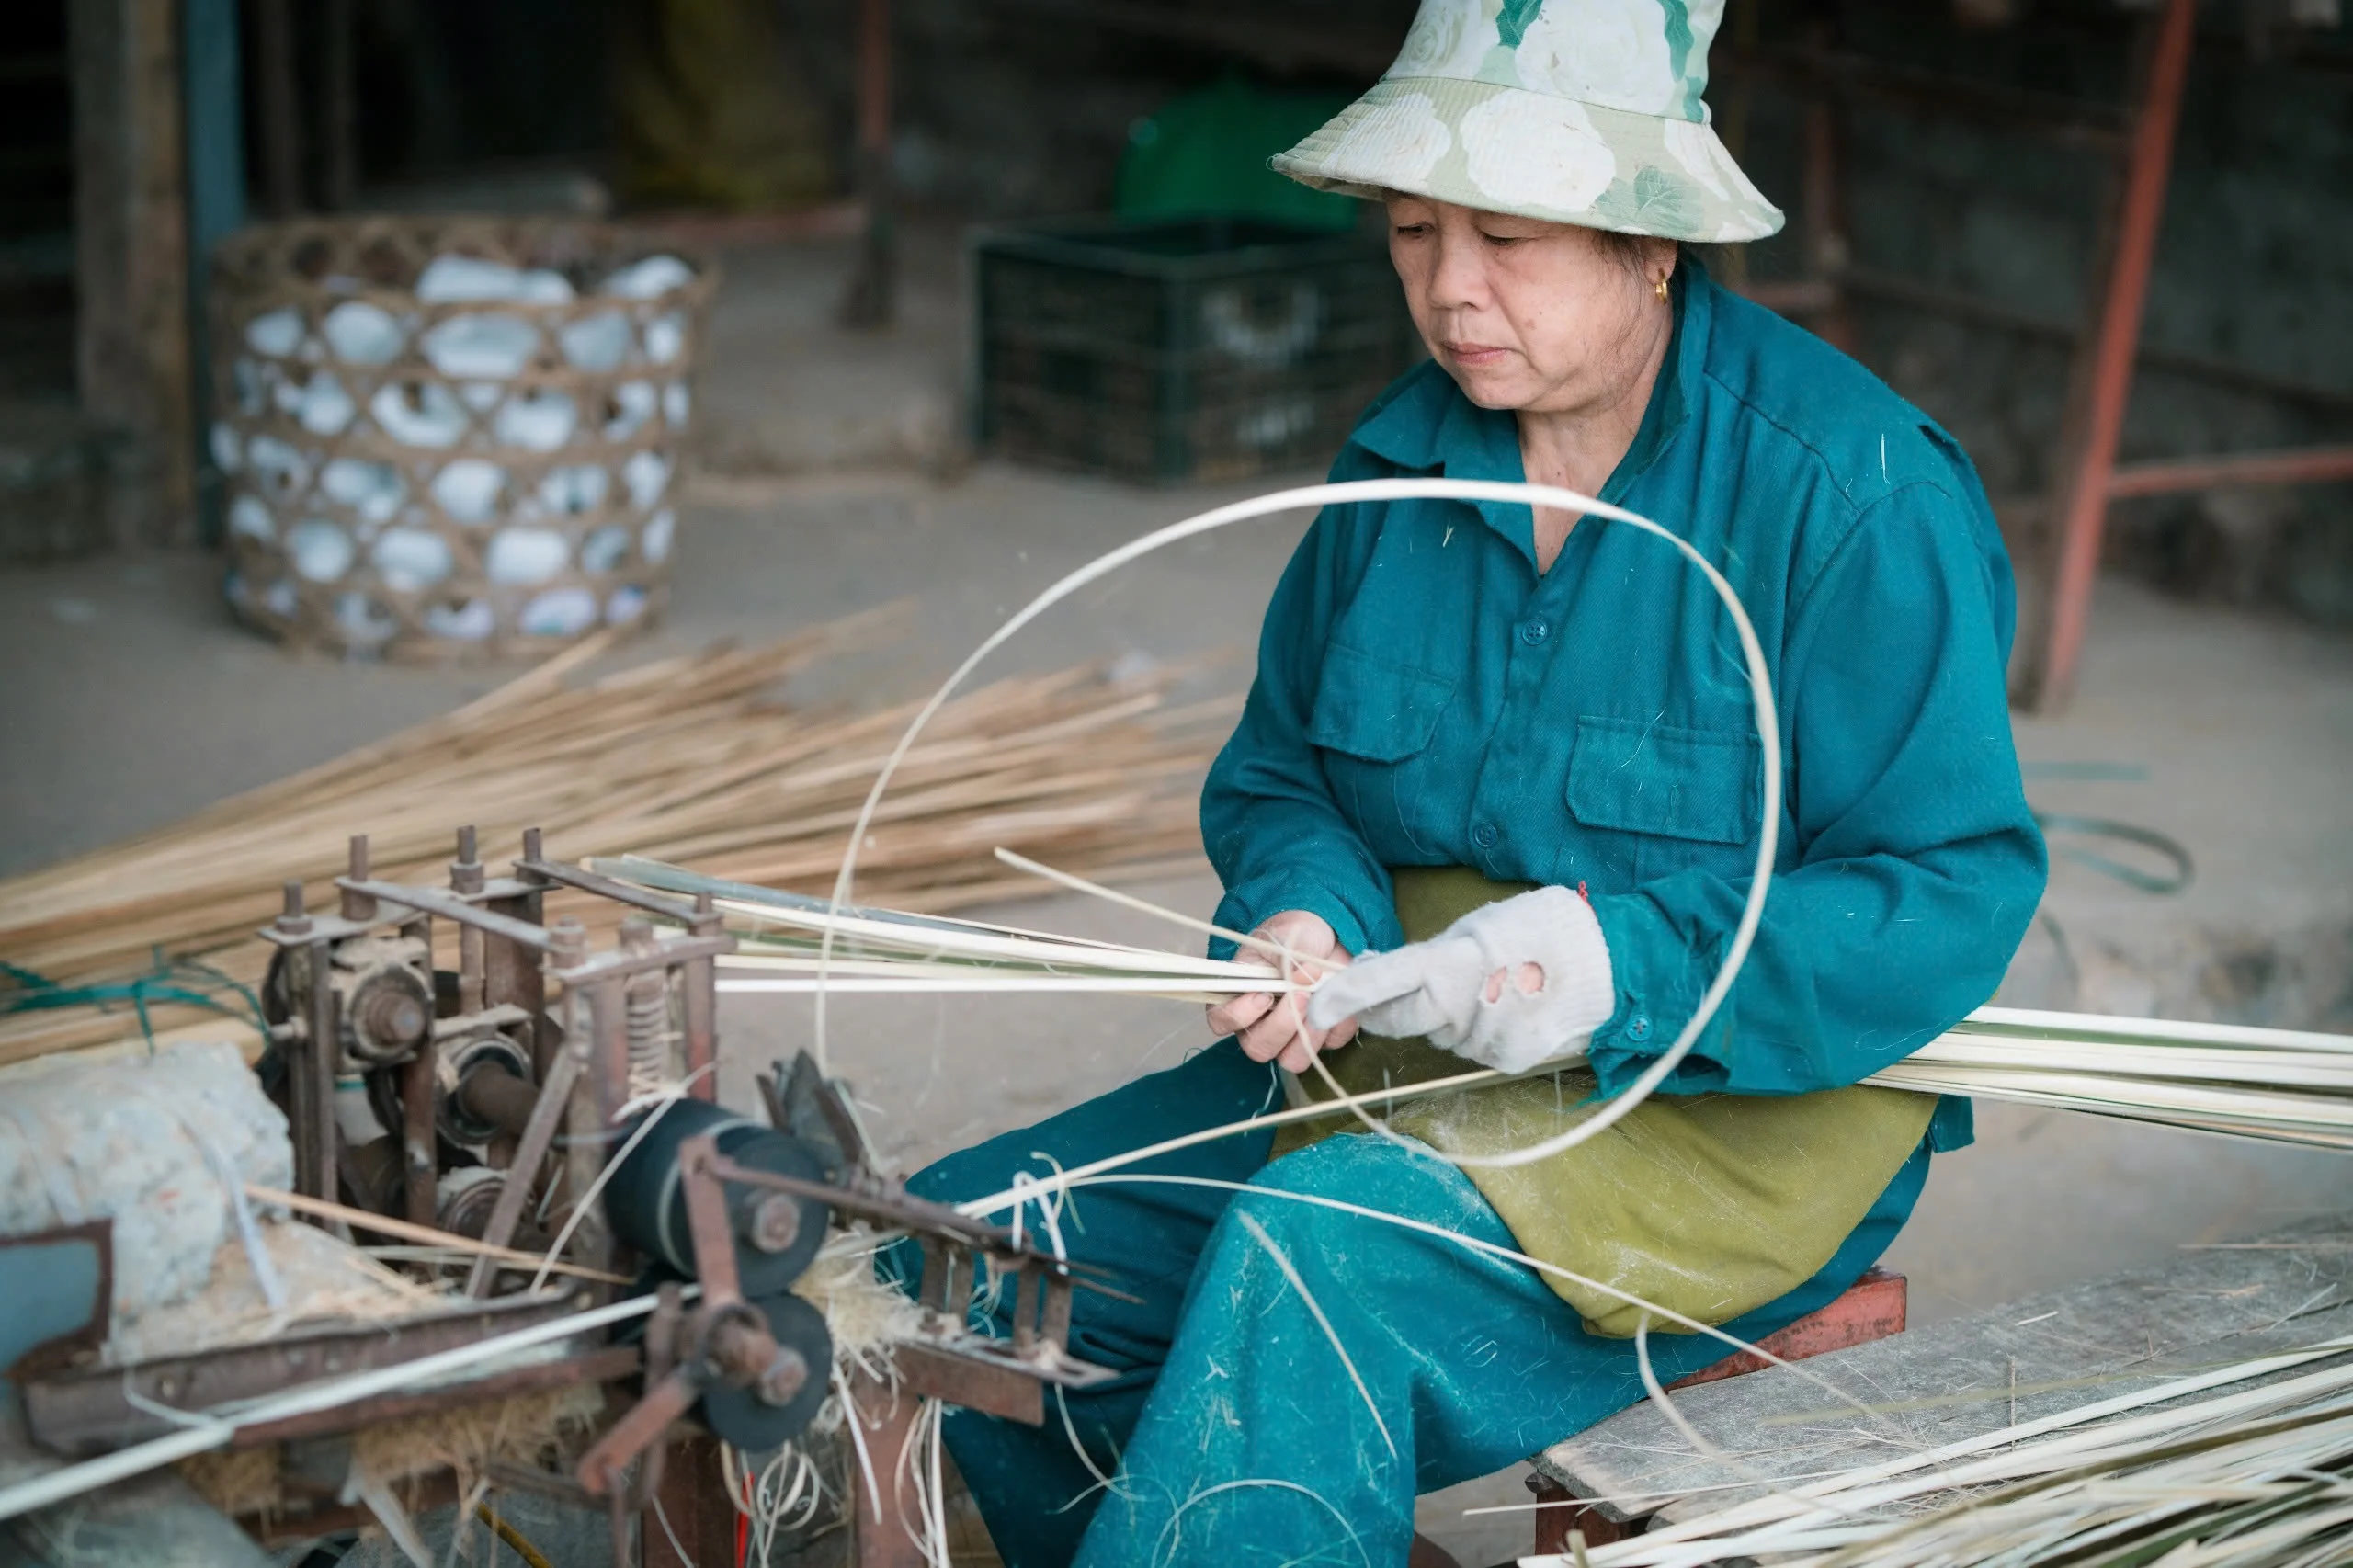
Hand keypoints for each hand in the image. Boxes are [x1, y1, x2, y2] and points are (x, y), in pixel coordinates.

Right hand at [1205, 910, 1356, 1072]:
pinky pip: (1331, 1044)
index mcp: (1239, 996)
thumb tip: (1301, 976)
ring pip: (1292, 1060)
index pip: (1222, 1021)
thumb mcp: (1283, 936)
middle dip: (1282, 1026)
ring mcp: (1292, 1035)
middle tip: (1301, 995)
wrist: (1327, 934)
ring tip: (1320, 1002)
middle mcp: (1261, 1023)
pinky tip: (1339, 997)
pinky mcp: (1324, 1035)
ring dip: (1309, 1035)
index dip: (1240, 1015)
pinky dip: (1339, 1023)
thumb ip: (1285, 956)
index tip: (1265, 994)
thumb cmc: (1293, 935)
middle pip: (1259, 1048)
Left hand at [1304, 886, 1613, 1073]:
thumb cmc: (1546, 931)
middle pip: (1400, 1018)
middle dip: (1389, 1006)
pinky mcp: (1506, 1060)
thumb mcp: (1481, 925)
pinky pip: (1472, 1046)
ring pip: (1438, 1033)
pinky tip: (1506, 1006)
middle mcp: (1462, 1008)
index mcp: (1453, 963)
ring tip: (1487, 985)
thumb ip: (1432, 953)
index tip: (1314, 1007)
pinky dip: (1477, 1028)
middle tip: (1407, 985)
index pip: (1384, 981)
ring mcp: (1485, 1040)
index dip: (1345, 995)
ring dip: (1444, 1014)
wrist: (1614, 966)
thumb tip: (1382, 967)